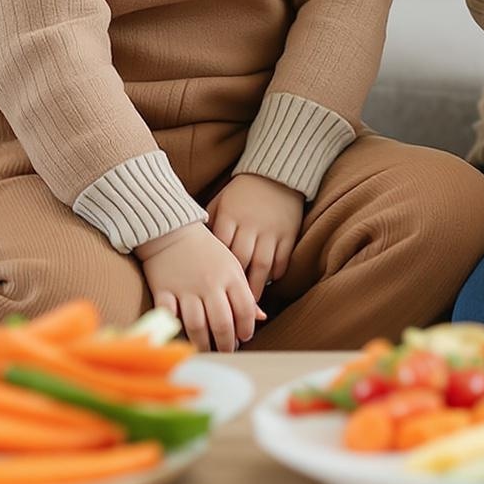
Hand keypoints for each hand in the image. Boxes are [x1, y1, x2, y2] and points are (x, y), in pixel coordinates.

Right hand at [134, 222, 263, 352]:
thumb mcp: (231, 265)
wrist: (173, 230)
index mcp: (230, 275)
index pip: (245, 309)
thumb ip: (244, 292)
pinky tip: (180, 336)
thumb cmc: (206, 251)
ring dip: (203, 344)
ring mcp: (186, 288)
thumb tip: (260, 317)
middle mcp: (210, 283)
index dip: (246, 328)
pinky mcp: (164, 290)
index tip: (244, 337)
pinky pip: (169, 316)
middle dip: (226, 343)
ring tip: (207, 349)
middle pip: (222, 323)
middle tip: (226, 351)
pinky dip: (173, 328)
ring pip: (197, 326)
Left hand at [207, 172, 303, 306]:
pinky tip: (268, 283)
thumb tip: (195, 252)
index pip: (220, 252)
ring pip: (261, 266)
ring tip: (249, 308)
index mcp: (229, 217)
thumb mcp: (220, 202)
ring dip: (255, 289)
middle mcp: (249, 225)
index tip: (210, 293)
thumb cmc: (241, 193)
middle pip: (240, 263)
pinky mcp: (288, 233)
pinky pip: (281, 259)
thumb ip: (210, 225)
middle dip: (234, 289)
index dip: (216, 274)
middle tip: (229, 309)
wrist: (275, 173)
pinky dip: (275, 274)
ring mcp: (270, 230)